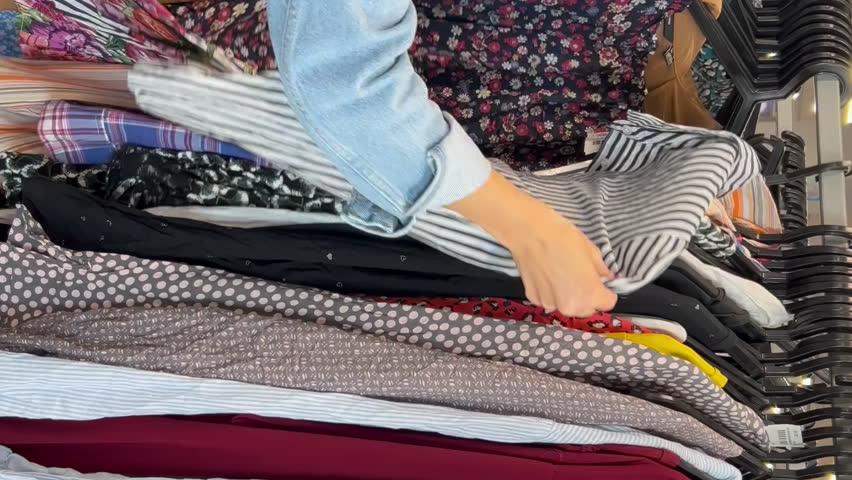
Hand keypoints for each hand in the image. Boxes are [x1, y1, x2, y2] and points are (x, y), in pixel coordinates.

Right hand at [449, 171, 616, 316]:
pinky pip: (549, 300)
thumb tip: (605, 278)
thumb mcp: (591, 251)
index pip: (607, 303)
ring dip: (568, 296)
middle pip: (586, 309)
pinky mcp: (534, 299)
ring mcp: (550, 304)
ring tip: (561, 275)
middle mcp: (570, 306)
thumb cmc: (563, 238)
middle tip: (580, 277)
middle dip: (587, 297)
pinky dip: (551, 292)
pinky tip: (547, 275)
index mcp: (590, 295)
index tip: (600, 282)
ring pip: (567, 305)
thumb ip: (601, 270)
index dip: (606, 292)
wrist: (530, 233)